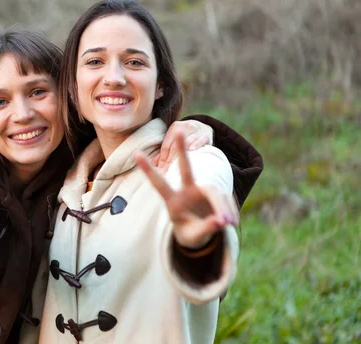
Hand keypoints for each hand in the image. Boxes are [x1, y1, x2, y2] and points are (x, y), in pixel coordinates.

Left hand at [135, 134, 237, 248]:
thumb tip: (221, 221)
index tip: (136, 154)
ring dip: (222, 206)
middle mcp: (186, 191)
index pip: (159, 184)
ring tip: (227, 223)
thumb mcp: (194, 237)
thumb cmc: (190, 234)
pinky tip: (232, 221)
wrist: (201, 234)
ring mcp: (201, 191)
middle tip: (179, 130)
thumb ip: (205, 229)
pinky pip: (225, 200)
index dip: (148, 170)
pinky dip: (229, 210)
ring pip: (214, 192)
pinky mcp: (216, 194)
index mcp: (172, 201)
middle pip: (185, 168)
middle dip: (182, 151)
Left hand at [156, 120, 212, 171]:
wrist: (205, 127)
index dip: (162, 159)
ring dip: (181, 155)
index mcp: (175, 127)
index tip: (160, 171)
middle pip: (175, 146)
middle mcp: (185, 127)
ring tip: (177, 166)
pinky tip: (192, 150)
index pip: (166, 146)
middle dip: (170, 161)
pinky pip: (202, 139)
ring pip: (187, 143)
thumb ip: (165, 151)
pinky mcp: (207, 135)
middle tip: (166, 173)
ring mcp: (197, 130)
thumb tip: (154, 163)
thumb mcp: (175, 139)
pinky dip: (197, 144)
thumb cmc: (186, 136)